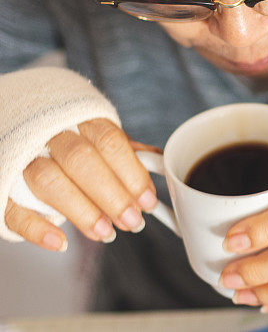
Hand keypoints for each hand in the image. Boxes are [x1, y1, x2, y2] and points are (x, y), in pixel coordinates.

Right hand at [4, 118, 159, 251]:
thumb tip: (157, 161)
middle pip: (81, 160)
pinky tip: (60, 242)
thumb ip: (124, 149)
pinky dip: (35, 228)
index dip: (131, 173)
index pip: (109, 142)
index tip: (147, 200)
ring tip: (106, 233)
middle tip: (132, 222)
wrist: (18, 123)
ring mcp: (21, 157)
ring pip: (47, 180)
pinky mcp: (3, 183)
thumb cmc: (67, 135)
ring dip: (81, 211)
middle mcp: (49, 134)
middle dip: (111, 195)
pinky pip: (11, 207)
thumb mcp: (97, 134)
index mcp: (80, 119)